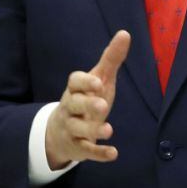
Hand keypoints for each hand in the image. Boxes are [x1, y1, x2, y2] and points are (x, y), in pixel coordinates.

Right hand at [45, 30, 129, 169]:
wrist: (61, 132)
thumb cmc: (86, 99)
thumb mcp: (99, 79)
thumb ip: (111, 59)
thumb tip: (125, 33)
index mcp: (75, 89)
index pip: (74, 82)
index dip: (85, 82)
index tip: (98, 82)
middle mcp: (70, 108)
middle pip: (74, 105)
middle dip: (87, 105)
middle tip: (102, 105)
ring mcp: (72, 129)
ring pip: (78, 129)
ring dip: (92, 130)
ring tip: (108, 130)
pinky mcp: (77, 148)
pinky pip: (86, 151)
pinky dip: (99, 154)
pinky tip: (114, 153)